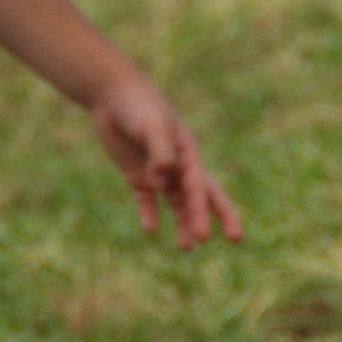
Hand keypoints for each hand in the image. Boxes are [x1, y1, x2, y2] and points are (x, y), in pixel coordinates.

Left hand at [88, 74, 241, 247]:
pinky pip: (147, 200)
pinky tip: (150, 229)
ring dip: (183, 222)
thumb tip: (162, 183)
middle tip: (229, 241)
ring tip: (187, 248)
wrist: (112, 94)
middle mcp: (178, 165)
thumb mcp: (151, 127)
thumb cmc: (138, 106)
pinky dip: (150, 214)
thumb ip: (160, 154)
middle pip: (199, 197)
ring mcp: (158, 171)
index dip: (205, 213)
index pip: (200, 189)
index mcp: (188, 153)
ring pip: (176, 202)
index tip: (206, 237)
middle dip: (211, 218)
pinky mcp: (137, 174)